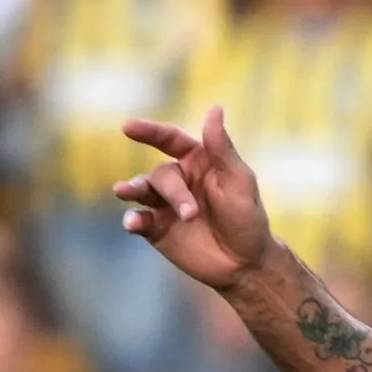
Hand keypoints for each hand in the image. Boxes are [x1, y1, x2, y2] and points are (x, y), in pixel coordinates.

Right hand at [115, 107, 272, 287]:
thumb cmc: (247, 218)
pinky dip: (132, 219)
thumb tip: (215, 108)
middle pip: (161, 174)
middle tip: (190, 213)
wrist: (244, 263)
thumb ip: (222, 148)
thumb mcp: (239, 181)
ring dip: (133, 190)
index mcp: (198, 161)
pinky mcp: (156, 229)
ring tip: (124, 192)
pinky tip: (132, 223)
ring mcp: (164, 204)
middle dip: (173, 192)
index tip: (129, 127)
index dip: (149, 132)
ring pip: (140, 190)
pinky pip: (138, 219)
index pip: (170, 140)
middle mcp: (178, 180)